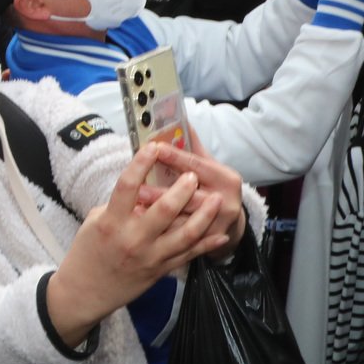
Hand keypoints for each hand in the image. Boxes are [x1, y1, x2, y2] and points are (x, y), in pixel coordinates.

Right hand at [47, 144, 230, 346]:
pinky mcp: (160, 271)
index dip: (141, 163)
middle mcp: (132, 238)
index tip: (153, 147)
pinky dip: (205, 244)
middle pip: (163, 210)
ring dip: (203, 215)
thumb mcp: (94, 221)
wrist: (84, 291)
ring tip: (215, 199)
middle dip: (181, 190)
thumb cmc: (86, 251)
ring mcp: (149, 256)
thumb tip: (143, 189)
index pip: (128, 186)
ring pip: (184, 234)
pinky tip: (219, 234)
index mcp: (111, 222)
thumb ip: (119, 205)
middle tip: (192, 174)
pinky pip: (188, 256)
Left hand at [135, 133, 245, 251]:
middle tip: (138, 188)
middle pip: (189, 198)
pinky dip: (160, 234)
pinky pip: (179, 242)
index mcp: (226, 179)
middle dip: (161, 193)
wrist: (229, 221)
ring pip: (181, 223)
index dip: (174, 157)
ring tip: (134, 209)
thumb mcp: (209, 165)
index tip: (153, 148)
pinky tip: (141, 226)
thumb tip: (178, 118)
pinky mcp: (205, 245)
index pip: (196, 165)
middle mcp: (224, 203)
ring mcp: (216, 226)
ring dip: (157, 216)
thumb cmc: (213, 185)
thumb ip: (192, 146)